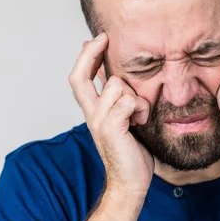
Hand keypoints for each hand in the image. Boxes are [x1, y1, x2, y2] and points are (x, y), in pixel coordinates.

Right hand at [68, 33, 153, 198]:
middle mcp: (90, 113)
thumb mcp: (121, 118)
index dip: (85, 56)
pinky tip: (141, 121)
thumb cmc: (130, 151)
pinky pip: (129, 101)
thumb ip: (114, 98)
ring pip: (117, 86)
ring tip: (139, 113)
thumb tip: (111, 74)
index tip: (97, 38)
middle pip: (79, 76)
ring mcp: (99, 120)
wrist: (130, 182)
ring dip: (135, 96)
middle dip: (91, 53)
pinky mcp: (112, 127)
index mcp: (91, 110)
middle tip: (104, 39)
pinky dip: (141, 108)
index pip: (78, 77)